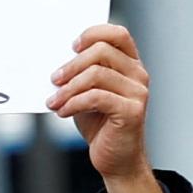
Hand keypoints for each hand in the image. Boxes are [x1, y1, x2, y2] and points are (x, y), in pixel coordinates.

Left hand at [53, 25, 162, 192]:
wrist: (116, 159)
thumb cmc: (100, 124)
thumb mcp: (87, 92)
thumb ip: (81, 73)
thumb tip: (55, 62)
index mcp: (130, 65)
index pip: (118, 34)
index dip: (94, 33)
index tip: (72, 47)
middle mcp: (138, 75)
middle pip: (102, 51)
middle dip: (72, 64)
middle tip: (54, 79)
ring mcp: (138, 93)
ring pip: (97, 74)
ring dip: (69, 87)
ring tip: (55, 101)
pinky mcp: (132, 111)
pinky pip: (96, 97)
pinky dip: (74, 103)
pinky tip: (63, 111)